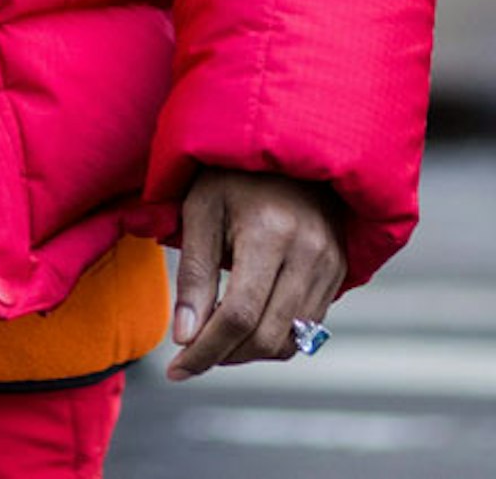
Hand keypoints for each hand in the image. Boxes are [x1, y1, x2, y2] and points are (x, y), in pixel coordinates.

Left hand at [167, 168, 345, 380]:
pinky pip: (307, 327)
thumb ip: (194, 275)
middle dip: (223, 356)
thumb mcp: (200, 210)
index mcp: (270, 231)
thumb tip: (185, 336)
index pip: (239, 315)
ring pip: (290, 340)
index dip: (205, 351)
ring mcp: (330, 263)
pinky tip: (244, 322)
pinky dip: (273, 336)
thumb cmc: (231, 173)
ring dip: (248, 351)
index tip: (175, 369)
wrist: (286, 145)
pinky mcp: (339, 270)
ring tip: (213, 337)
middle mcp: (308, 252)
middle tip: (190, 353)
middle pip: (267, 336)